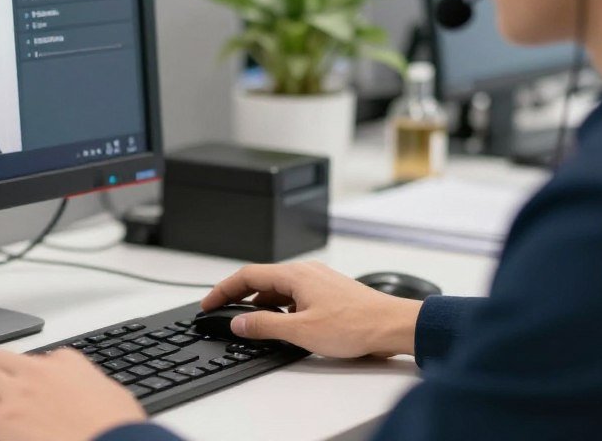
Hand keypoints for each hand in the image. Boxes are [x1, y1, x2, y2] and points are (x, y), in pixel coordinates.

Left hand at [0, 348, 146, 440]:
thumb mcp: (113, 396)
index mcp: (67, 364)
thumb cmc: (117, 429)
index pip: (37, 358)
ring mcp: (18, 393)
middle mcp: (38, 372)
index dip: (23, 373)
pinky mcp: (2, 419)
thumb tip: (89, 392)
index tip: (18, 385)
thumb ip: (92, 387)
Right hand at [202, 261, 423, 357]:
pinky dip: (280, 306)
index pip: (247, 275)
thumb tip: (240, 323)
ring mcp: (319, 280)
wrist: (391, 325)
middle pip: (262, 279)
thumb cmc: (355, 325)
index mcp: (295, 274)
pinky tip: (282, 323)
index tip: (209, 303)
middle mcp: (306, 271)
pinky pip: (295, 294)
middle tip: (223, 312)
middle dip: (239, 296)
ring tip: (251, 323)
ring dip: (261, 303)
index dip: (223, 289)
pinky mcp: (329, 291)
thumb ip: (265, 326)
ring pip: (279, 288)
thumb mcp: (301, 330)